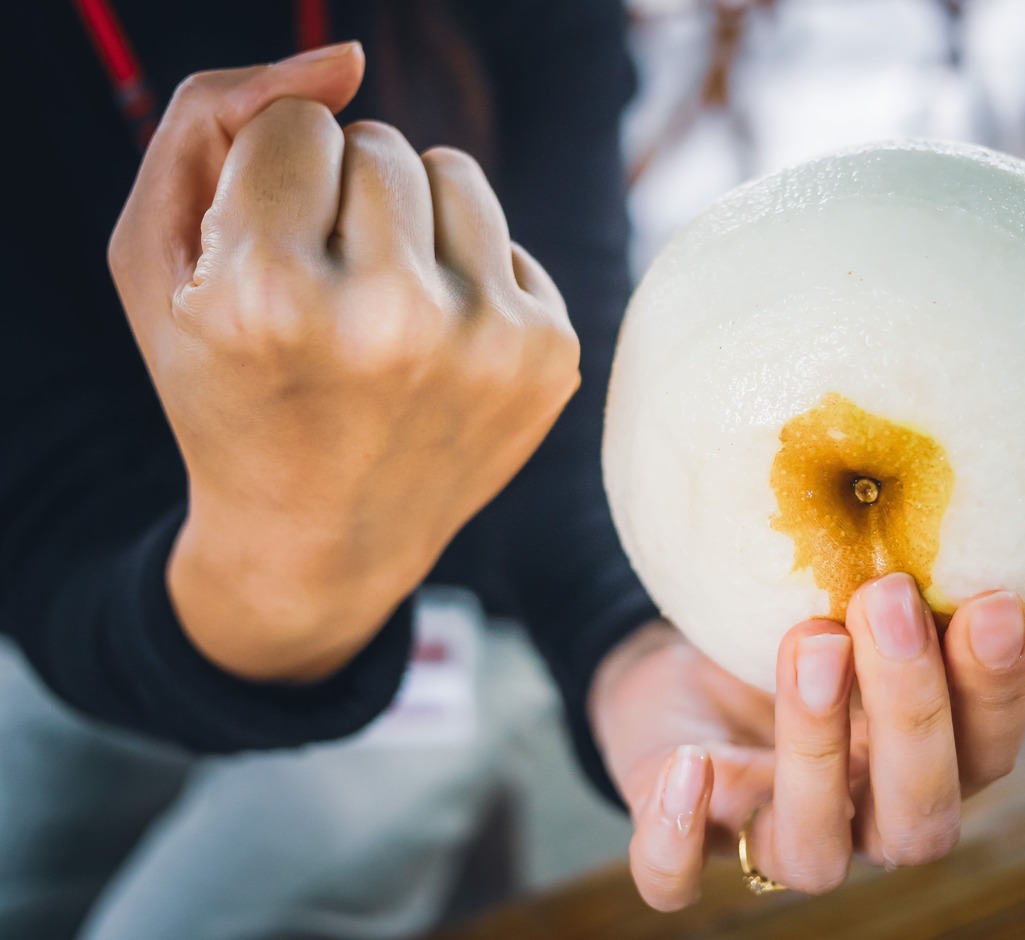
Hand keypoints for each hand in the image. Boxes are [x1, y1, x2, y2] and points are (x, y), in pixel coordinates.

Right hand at [108, 44, 577, 680]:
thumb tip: (347, 58)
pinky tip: (434, 350)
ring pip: (454, 172)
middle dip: (340, 200)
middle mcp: (393, 321)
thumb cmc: (227, 389)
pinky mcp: (549, 355)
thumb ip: (214, 120)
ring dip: (410, 219)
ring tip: (376, 310)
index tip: (263, 265)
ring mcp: (486, 342)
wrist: (319, 542)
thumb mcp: (158, 262)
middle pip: (380, 144)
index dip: (269, 185)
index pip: (296, 124)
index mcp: (272, 297)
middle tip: (321, 299)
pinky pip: (504, 237)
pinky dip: (465, 274)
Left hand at [589, 572, 1024, 910]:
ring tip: (810, 642)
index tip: (992, 602)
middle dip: (911, 709)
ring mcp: (773, 840)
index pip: (987, 754)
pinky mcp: (684, 842)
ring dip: (815, 748)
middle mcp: (861, 821)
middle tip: (888, 600)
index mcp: (922, 765)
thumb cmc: (782, 622)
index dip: (998, 691)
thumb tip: (933, 510)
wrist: (682, 660)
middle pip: (918, 816)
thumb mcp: (839, 597)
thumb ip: (891, 589)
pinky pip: (676, 877)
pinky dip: (678, 836)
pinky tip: (689, 764)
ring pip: (813, 854)